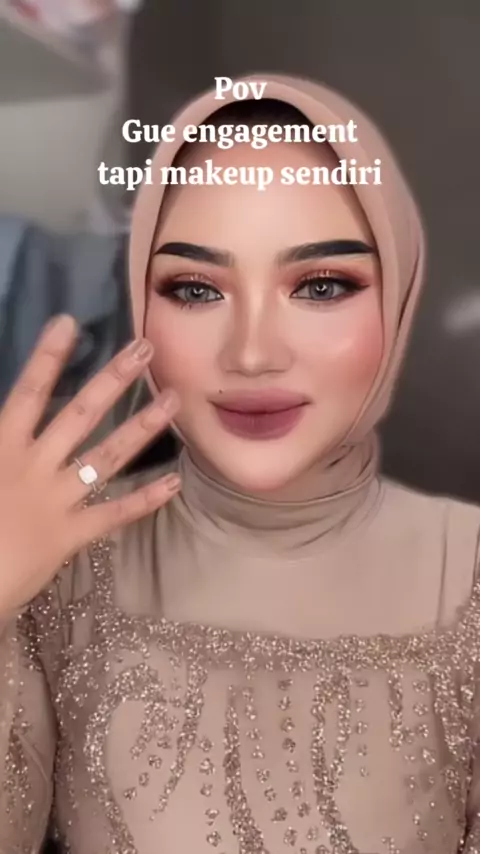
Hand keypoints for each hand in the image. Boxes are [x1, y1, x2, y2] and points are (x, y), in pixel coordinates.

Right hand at [0, 314, 179, 617]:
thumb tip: (10, 414)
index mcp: (1, 447)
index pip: (28, 393)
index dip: (47, 357)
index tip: (69, 323)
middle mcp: (34, 466)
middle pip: (80, 414)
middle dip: (114, 379)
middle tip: (146, 348)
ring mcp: (57, 500)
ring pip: (106, 457)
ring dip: (142, 427)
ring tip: (174, 401)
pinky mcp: (71, 535)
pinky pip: (114, 515)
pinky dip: (145, 500)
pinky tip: (174, 482)